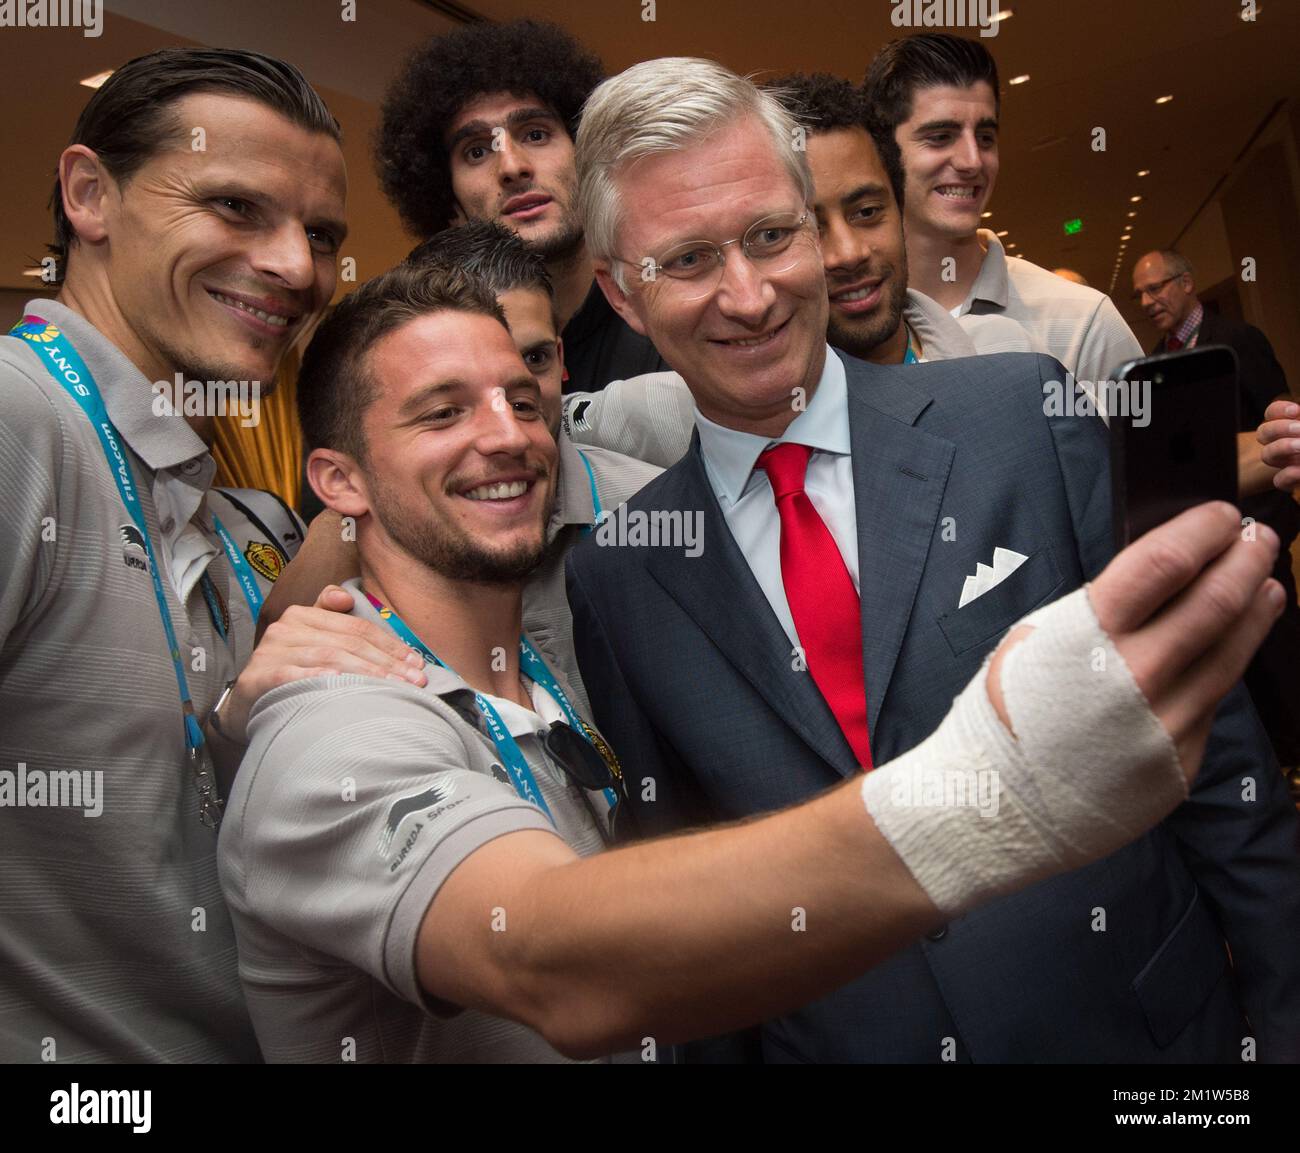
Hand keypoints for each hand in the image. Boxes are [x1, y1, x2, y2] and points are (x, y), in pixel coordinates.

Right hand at [221, 584, 426, 741]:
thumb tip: (346, 596)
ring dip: (366, 674)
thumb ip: (331, 617)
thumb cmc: (290, 671)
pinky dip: (317, 677)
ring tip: (393, 688)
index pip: (356, 628)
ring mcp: (270, 652)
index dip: (390, 645)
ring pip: (328, 658)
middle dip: (386, 663)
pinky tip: (339, 683)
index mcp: (303, 615)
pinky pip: (292, 675)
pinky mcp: (258, 677)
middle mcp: (286, 628)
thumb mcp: (310, 640)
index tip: (416, 663)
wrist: (249, 701)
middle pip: (348, 644)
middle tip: (414, 682)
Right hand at [987, 502, 1282, 779]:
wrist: (999, 801)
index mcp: (1088, 636)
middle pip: (1217, 601)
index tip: (1221, 517)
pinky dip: (1223, 667)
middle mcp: (1135, 677)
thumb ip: (1099, 610)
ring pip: (1232, 653)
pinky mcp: (1180, 760)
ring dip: (1256, 609)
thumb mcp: (1035, 641)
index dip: (1203, 532)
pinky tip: (1228, 647)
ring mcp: (1165, 722)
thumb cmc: (1008, 714)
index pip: (1166, 563)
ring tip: (1267, 584)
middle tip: (1258, 539)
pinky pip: (1211, 703)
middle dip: (1247, 559)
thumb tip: (1160, 576)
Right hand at [1256, 399, 1299, 492]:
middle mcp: (1285, 443)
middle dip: (1280, 428)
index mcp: (1291, 426)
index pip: (1272, 413)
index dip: (1279, 410)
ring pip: (1267, 455)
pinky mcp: (1292, 480)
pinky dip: (1288, 474)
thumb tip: (1299, 413)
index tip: (1297, 411)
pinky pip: (1279, 480)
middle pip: (1263, 433)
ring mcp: (1287, 462)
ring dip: (1282, 447)